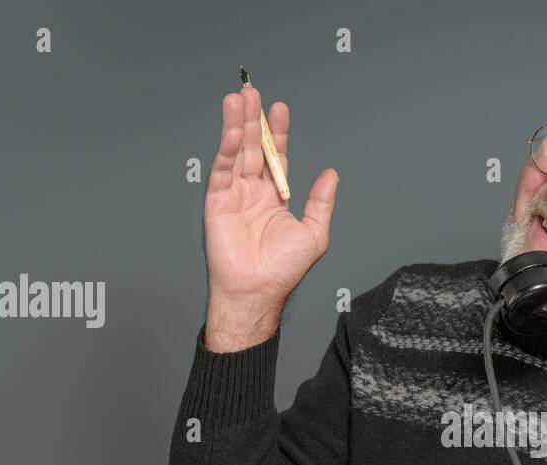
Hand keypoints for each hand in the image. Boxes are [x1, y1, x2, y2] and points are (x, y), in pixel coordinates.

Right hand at [203, 85, 338, 351]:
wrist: (258, 290)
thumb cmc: (283, 270)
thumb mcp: (314, 233)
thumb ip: (320, 202)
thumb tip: (330, 174)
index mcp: (274, 197)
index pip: (275, 157)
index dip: (277, 133)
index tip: (280, 109)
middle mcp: (252, 192)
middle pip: (252, 148)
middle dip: (253, 120)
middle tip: (253, 92)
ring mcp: (233, 195)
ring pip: (235, 153)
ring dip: (235, 125)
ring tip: (238, 99)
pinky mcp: (217, 202)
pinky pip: (222, 171)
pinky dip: (225, 149)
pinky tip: (230, 131)